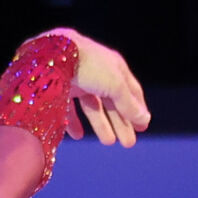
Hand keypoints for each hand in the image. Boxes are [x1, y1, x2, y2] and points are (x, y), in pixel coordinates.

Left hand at [40, 28, 149, 147]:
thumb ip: (129, 104)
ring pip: (92, 106)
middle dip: (121, 123)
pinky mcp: (59, 87)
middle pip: (112, 102)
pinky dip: (74, 122)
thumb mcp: (115, 86)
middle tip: (128, 143)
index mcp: (114, 67)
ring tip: (109, 142)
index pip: (131, 91)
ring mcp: (78, 79)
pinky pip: (68, 108)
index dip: (138, 109)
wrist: (53, 54)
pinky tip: (78, 135)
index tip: (142, 127)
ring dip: (101, 125)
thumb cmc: (89, 65)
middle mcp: (97, 73)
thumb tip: (145, 120)